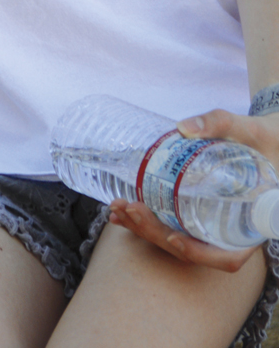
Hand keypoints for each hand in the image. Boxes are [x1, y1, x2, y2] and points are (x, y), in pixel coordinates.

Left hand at [107, 108, 278, 270]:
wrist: (270, 142)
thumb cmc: (266, 139)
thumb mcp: (251, 129)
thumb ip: (221, 123)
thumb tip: (183, 128)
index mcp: (251, 225)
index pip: (227, 257)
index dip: (199, 253)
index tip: (174, 236)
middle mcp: (230, 232)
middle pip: (192, 249)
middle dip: (156, 234)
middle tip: (128, 209)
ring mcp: (212, 225)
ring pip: (177, 239)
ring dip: (145, 230)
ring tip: (117, 211)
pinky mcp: (198, 212)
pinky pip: (173, 224)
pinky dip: (149, 220)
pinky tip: (123, 210)